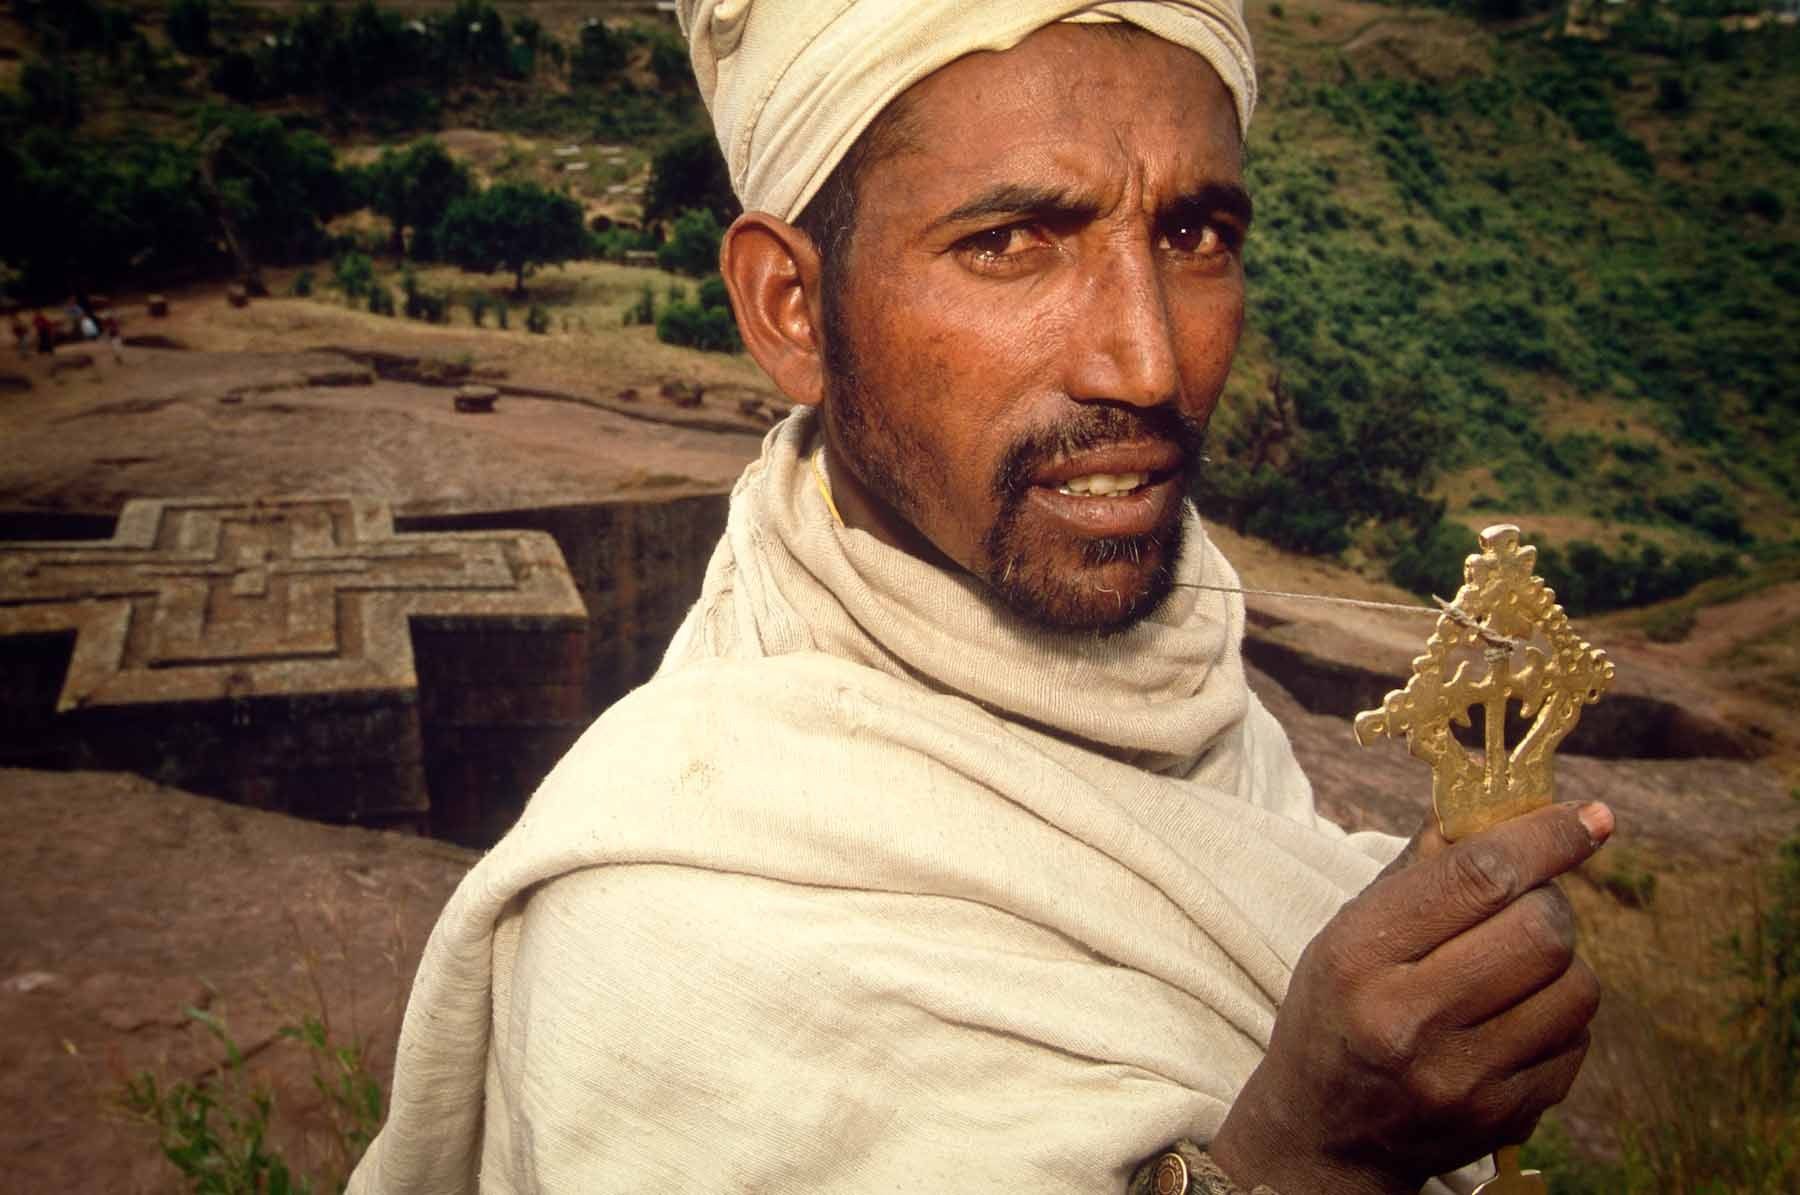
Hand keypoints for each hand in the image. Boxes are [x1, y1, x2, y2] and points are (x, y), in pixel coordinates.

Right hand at [1209, 801, 1612, 1194]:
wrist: (1325, 1137)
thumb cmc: (1337, 1013)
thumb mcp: (1349, 932)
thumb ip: (1422, 869)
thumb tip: (1503, 807)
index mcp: (1361, 955)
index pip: (1479, 876)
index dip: (1547, 838)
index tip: (1589, 818)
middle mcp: (1410, 1018)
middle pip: (1543, 930)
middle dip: (1550, 903)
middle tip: (1526, 904)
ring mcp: (1461, 1077)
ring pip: (1577, 988)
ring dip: (1562, 963)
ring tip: (1517, 967)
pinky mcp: (1502, 1117)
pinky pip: (1577, 1043)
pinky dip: (1560, 1018)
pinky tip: (1515, 1019)